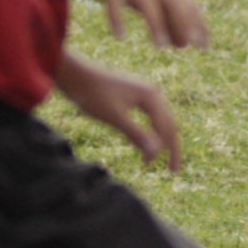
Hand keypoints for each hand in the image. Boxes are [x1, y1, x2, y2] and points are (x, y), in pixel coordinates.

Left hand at [57, 53, 182, 171]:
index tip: (171, 172)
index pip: (168, 129)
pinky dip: (151, 131)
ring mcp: (144, 92)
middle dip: (171, 147)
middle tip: (172, 171)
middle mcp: (152, 92)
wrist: (75, 75)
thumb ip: (136, 135)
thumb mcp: (115, 118)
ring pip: (161, 120)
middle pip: (169, 123)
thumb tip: (155, 153)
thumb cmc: (92, 95)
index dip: (171, 152)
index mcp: (151, 97)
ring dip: (161, 140)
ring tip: (156, 159)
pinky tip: (145, 142)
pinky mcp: (135, 94)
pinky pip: (151, 116)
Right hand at [78, 0, 208, 49]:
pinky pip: (114, 2)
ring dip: (156, 24)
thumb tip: (184, 45)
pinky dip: (118, 18)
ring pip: (147, 2)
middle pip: (172, 1)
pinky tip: (120, 36)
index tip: (205, 46)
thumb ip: (170, 18)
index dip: (198, 24)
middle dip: (181, 23)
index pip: (187, 4)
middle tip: (186, 47)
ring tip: (161, 47)